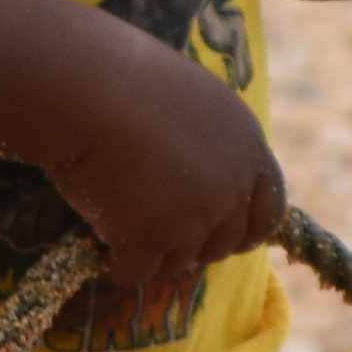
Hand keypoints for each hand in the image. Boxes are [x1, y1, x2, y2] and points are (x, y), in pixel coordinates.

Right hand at [40, 37, 285, 327]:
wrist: (82, 86)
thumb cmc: (124, 79)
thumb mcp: (191, 101)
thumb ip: (209, 143)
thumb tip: (202, 182)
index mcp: (248, 146)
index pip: (269, 212)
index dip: (243, 229)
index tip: (217, 234)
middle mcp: (231, 186)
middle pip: (224, 245)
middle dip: (192, 244)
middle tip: (155, 228)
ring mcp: (193, 216)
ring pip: (178, 262)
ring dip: (150, 250)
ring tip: (116, 217)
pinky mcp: (150, 237)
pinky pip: (134, 273)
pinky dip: (115, 262)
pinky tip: (97, 239)